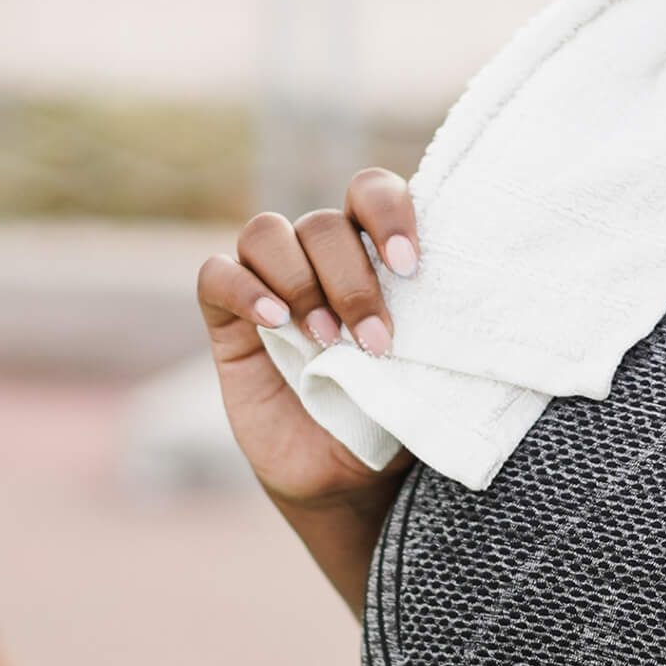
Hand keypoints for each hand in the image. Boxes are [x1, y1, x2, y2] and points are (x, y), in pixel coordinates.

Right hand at [195, 167, 418, 507]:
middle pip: (323, 224)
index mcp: (373, 250)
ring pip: (267, 233)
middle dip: (352, 282)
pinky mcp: (227, 319)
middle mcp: (320, 256)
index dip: (388, 213)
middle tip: (373, 342)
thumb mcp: (424, 363)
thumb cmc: (395, 407)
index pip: (371, 191)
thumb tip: (448, 303)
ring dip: (300, 283)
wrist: (348, 474)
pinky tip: (273, 323)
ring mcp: (270, 283)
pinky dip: (243, 289)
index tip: (409, 267)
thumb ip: (426, 322)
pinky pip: (217, 274)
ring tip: (325, 340)